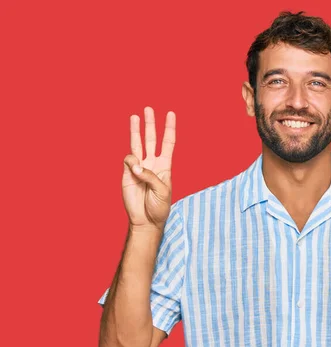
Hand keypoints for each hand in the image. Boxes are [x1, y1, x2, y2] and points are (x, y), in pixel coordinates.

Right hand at [122, 107, 175, 230]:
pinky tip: (134, 170)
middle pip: (152, 139)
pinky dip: (131, 161)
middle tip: (149, 108)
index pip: (168, 143)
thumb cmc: (159, 207)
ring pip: (137, 144)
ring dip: (136, 130)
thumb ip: (150, 176)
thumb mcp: (162, 191)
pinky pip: (128, 160)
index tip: (171, 114)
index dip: (170, 128)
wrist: (146, 220)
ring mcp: (139, 167)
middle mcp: (152, 163)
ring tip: (134, 116)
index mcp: (165, 166)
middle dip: (151, 124)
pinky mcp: (127, 173)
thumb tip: (136, 165)